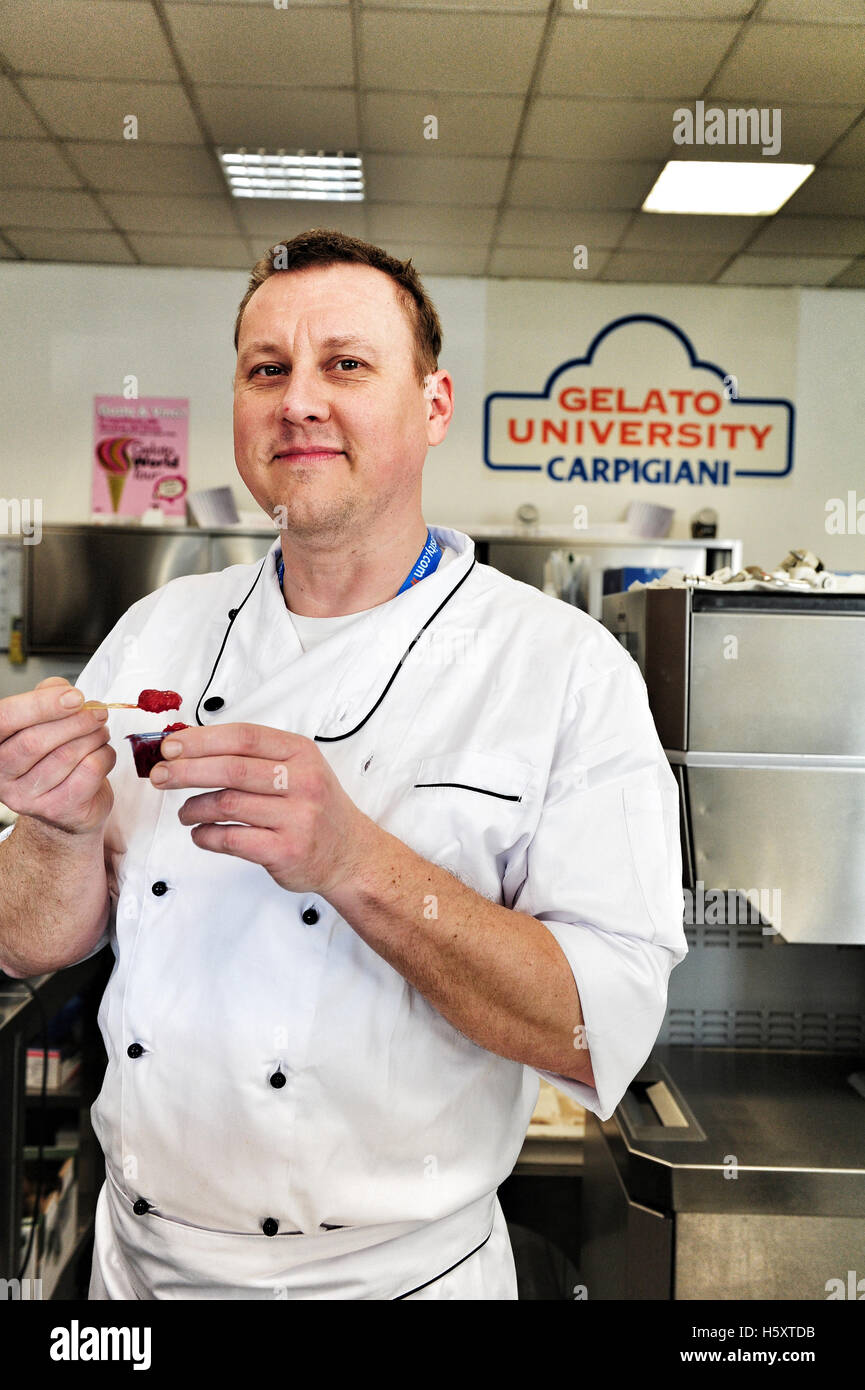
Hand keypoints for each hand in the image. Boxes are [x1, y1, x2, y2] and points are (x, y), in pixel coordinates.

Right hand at [0, 678, 115, 835]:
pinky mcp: (56, 810)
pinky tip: (102, 753)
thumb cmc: (53, 755)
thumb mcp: (44, 719)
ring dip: (93, 737)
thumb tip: (64, 691)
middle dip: (75, 721)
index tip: (74, 697)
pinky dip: (104, 755)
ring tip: (100, 731)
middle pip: (35, 741)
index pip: (5, 719)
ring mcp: (26, 798)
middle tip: (98, 713)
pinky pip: (88, 772)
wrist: (69, 803)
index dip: (40, 704)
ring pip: (65, 756)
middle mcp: (1, 775)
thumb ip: (48, 696)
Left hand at [152, 722, 377, 896]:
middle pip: (232, 769)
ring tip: (184, 813)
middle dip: (186, 770)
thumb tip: (190, 747)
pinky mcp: (286, 851)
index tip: (170, 746)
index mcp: (301, 753)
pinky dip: (206, 836)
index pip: (244, 737)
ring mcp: (297, 818)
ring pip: (228, 804)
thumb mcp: (298, 768)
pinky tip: (200, 833)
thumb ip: (254, 757)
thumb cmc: (314, 807)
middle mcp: (302, 782)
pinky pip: (232, 840)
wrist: (350, 854)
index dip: (202, 740)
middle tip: (159, 776)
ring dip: (194, 807)